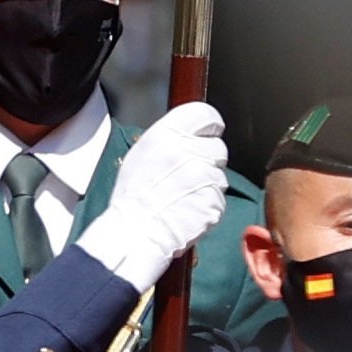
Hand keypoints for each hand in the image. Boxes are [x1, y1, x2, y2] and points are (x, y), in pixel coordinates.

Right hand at [72, 103, 228, 295]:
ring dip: (206, 185)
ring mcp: (204, 176)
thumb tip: (190, 135)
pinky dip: (206, 205)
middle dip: (207, 160)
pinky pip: (218, 198)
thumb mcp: (141, 155)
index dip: (208, 128)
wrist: (132, 235)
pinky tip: (186, 210)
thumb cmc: (132, 199)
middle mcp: (188, 150)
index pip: (206, 115)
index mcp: (167, 134)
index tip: (204, 137)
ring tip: (181, 197)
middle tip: (185, 177)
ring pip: (219, 174)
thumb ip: (169, 139)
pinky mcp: (213, 200)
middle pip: (218, 146)